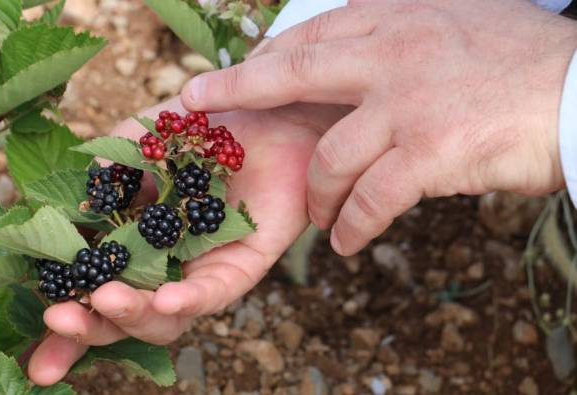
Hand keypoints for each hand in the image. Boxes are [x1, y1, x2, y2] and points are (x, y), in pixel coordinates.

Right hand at [27, 98, 347, 384]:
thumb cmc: (201, 130)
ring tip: (107, 298)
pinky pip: (216, 293)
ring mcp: (201, 272)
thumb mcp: (139, 142)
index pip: (92, 293)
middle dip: (89, 327)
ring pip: (167, 317)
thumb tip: (72, 206)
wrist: (264, 109)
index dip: (67, 326)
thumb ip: (107, 171)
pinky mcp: (242, 266)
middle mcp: (164, 268)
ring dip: (133, 313)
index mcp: (132, 245)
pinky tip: (168, 297)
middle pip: (124, 317)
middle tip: (58, 318)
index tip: (34, 357)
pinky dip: (191, 297)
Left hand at [180, 0, 576, 254]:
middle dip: (237, 89)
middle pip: (292, 73)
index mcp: (394, 21)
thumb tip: (360, 47)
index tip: (235, 76)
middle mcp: (391, 57)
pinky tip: (351, 242)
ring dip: (320, 197)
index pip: (310, 37)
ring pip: (331, 157)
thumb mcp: (453, 23)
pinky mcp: (430, 153)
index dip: (266, 60)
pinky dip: (355, 226)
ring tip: (324, 220)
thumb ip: (400, 34)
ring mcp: (407, 105)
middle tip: (201, 107)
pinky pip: (372, 199)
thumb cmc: (523, 60)